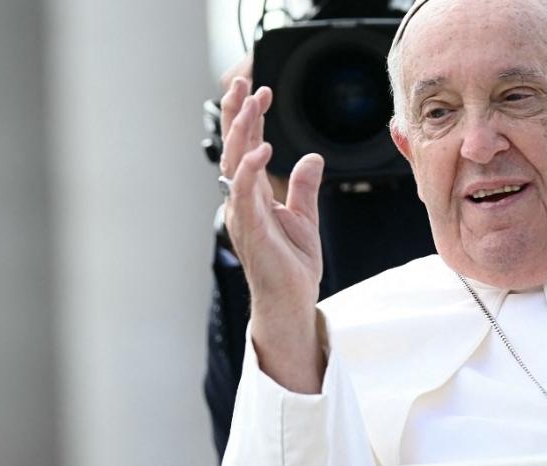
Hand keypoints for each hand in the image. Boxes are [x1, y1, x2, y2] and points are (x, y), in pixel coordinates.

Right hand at [219, 77, 326, 392]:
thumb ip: (305, 187)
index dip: (251, 118)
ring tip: (252, 102)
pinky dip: (251, 170)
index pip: (248, 147)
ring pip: (235, 163)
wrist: (291, 301)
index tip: (260, 90)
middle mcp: (243, 200)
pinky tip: (261, 148)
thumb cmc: (292, 266)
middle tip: (244, 82)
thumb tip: (312, 158)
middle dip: (237, 112)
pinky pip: (245, 193)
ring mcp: (242, 214)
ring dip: (242, 131)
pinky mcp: (251, 229)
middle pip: (234, 147)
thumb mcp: (306, 218)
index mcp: (254, 195)